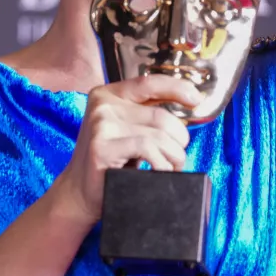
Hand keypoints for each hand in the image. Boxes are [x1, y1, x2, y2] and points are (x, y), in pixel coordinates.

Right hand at [51, 76, 199, 225]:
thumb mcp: (124, 129)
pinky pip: (148, 149)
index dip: (177, 88)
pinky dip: (161, 164)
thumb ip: (144, 114)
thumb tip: (186, 104)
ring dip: (174, 156)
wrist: (79, 192)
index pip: (149, 83)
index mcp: (108, 94)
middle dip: (179, 141)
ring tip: (169, 167)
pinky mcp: (102, 146)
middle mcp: (103, 105)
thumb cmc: (109, 161)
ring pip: (159, 135)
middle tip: (176, 157)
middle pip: (162, 116)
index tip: (196, 99)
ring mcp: (101, 125)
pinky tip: (158, 171)